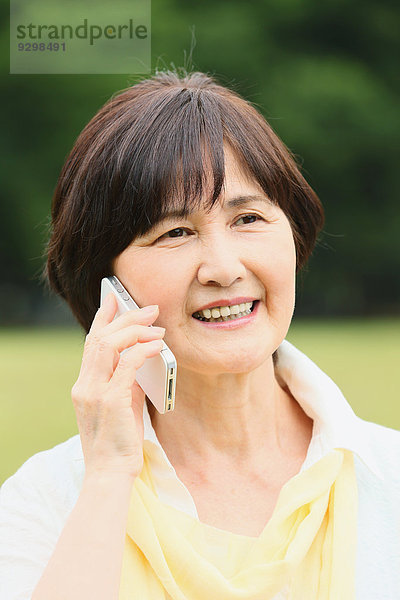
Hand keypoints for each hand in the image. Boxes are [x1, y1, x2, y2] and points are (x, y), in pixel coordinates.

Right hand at [71, 293, 164, 480]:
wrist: (110, 475)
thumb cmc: (119, 443)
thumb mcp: (121, 406)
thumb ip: (126, 381)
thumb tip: (143, 358)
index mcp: (84, 385)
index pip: (91, 342)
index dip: (103, 318)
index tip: (114, 299)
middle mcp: (84, 385)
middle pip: (100, 337)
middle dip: (127, 318)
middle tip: (150, 308)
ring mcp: (94, 392)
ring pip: (109, 344)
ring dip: (136, 330)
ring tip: (157, 327)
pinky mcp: (110, 400)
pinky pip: (127, 364)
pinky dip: (143, 350)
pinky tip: (158, 346)